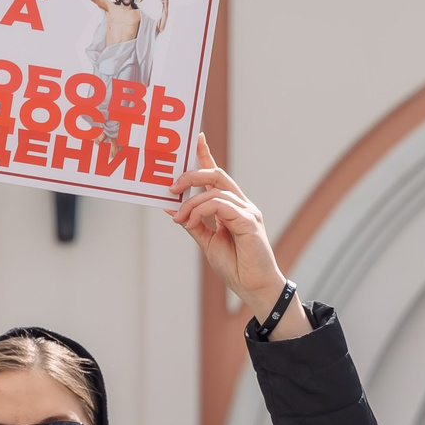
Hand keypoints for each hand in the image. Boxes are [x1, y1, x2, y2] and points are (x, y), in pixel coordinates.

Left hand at [171, 134, 311, 340]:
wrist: (253, 287)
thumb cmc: (235, 266)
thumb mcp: (207, 242)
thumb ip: (193, 223)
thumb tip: (172, 209)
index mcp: (232, 207)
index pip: (218, 174)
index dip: (207, 155)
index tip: (197, 137)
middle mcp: (241, 204)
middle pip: (216, 175)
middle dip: (191, 175)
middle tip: (171, 187)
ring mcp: (247, 211)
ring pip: (214, 190)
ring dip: (190, 202)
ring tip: (179, 218)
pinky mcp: (249, 221)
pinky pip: (220, 205)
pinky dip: (201, 211)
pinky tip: (191, 222)